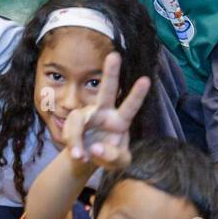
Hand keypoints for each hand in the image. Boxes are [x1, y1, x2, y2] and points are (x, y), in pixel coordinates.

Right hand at [60, 52, 151, 169]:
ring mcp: (87, 116)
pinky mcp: (74, 124)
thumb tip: (96, 148)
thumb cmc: (109, 157)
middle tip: (114, 55)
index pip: (131, 106)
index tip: (146, 79)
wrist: (88, 159)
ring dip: (77, 138)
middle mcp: (104, 112)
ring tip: (81, 156)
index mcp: (121, 120)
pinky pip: (71, 132)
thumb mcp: (119, 163)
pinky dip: (73, 145)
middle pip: (107, 90)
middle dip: (110, 73)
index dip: (137, 94)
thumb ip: (114, 158)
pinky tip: (78, 156)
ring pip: (79, 120)